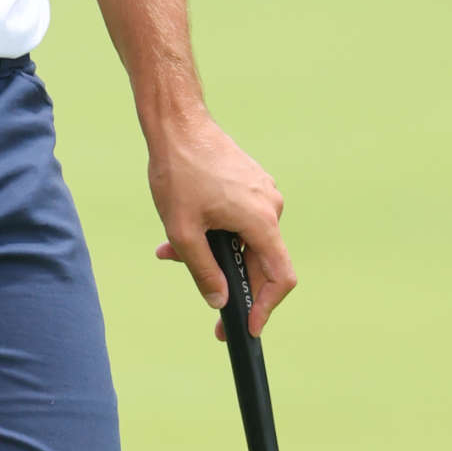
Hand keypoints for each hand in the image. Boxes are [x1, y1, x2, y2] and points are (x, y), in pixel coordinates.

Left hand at [148, 111, 295, 338]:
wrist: (178, 124)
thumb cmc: (179, 173)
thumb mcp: (183, 232)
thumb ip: (203, 272)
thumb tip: (219, 302)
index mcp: (261, 220)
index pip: (279, 277)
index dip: (267, 307)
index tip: (250, 327)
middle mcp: (271, 207)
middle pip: (260, 262)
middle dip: (231, 281)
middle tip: (207, 302)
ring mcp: (263, 193)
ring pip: (244, 240)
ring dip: (215, 254)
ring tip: (172, 252)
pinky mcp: (250, 184)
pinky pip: (239, 220)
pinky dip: (215, 232)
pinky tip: (183, 229)